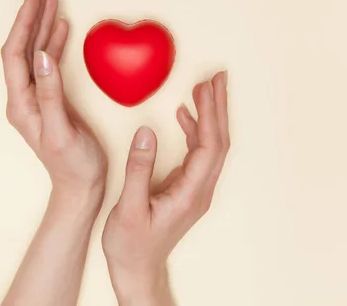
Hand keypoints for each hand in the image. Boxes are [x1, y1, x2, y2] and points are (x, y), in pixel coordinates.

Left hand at [1, 0, 107, 207]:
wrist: (81, 186)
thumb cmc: (72, 165)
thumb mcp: (61, 131)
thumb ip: (51, 94)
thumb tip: (42, 57)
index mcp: (21, 104)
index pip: (15, 55)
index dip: (23, 24)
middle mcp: (24, 97)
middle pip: (22, 48)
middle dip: (30, 17)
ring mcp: (37, 97)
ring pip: (35, 53)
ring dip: (42, 26)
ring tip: (51, 1)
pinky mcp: (51, 99)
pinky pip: (49, 64)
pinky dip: (54, 43)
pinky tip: (61, 29)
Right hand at [102, 71, 229, 305]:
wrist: (137, 270)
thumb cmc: (131, 245)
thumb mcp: (128, 208)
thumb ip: (138, 169)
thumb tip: (146, 132)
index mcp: (190, 194)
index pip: (208, 145)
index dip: (211, 113)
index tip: (209, 86)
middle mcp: (199, 190)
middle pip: (218, 141)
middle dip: (218, 107)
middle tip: (217, 78)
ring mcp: (195, 190)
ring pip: (211, 146)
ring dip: (208, 116)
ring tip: (203, 89)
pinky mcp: (187, 189)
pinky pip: (198, 154)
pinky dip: (194, 131)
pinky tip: (185, 116)